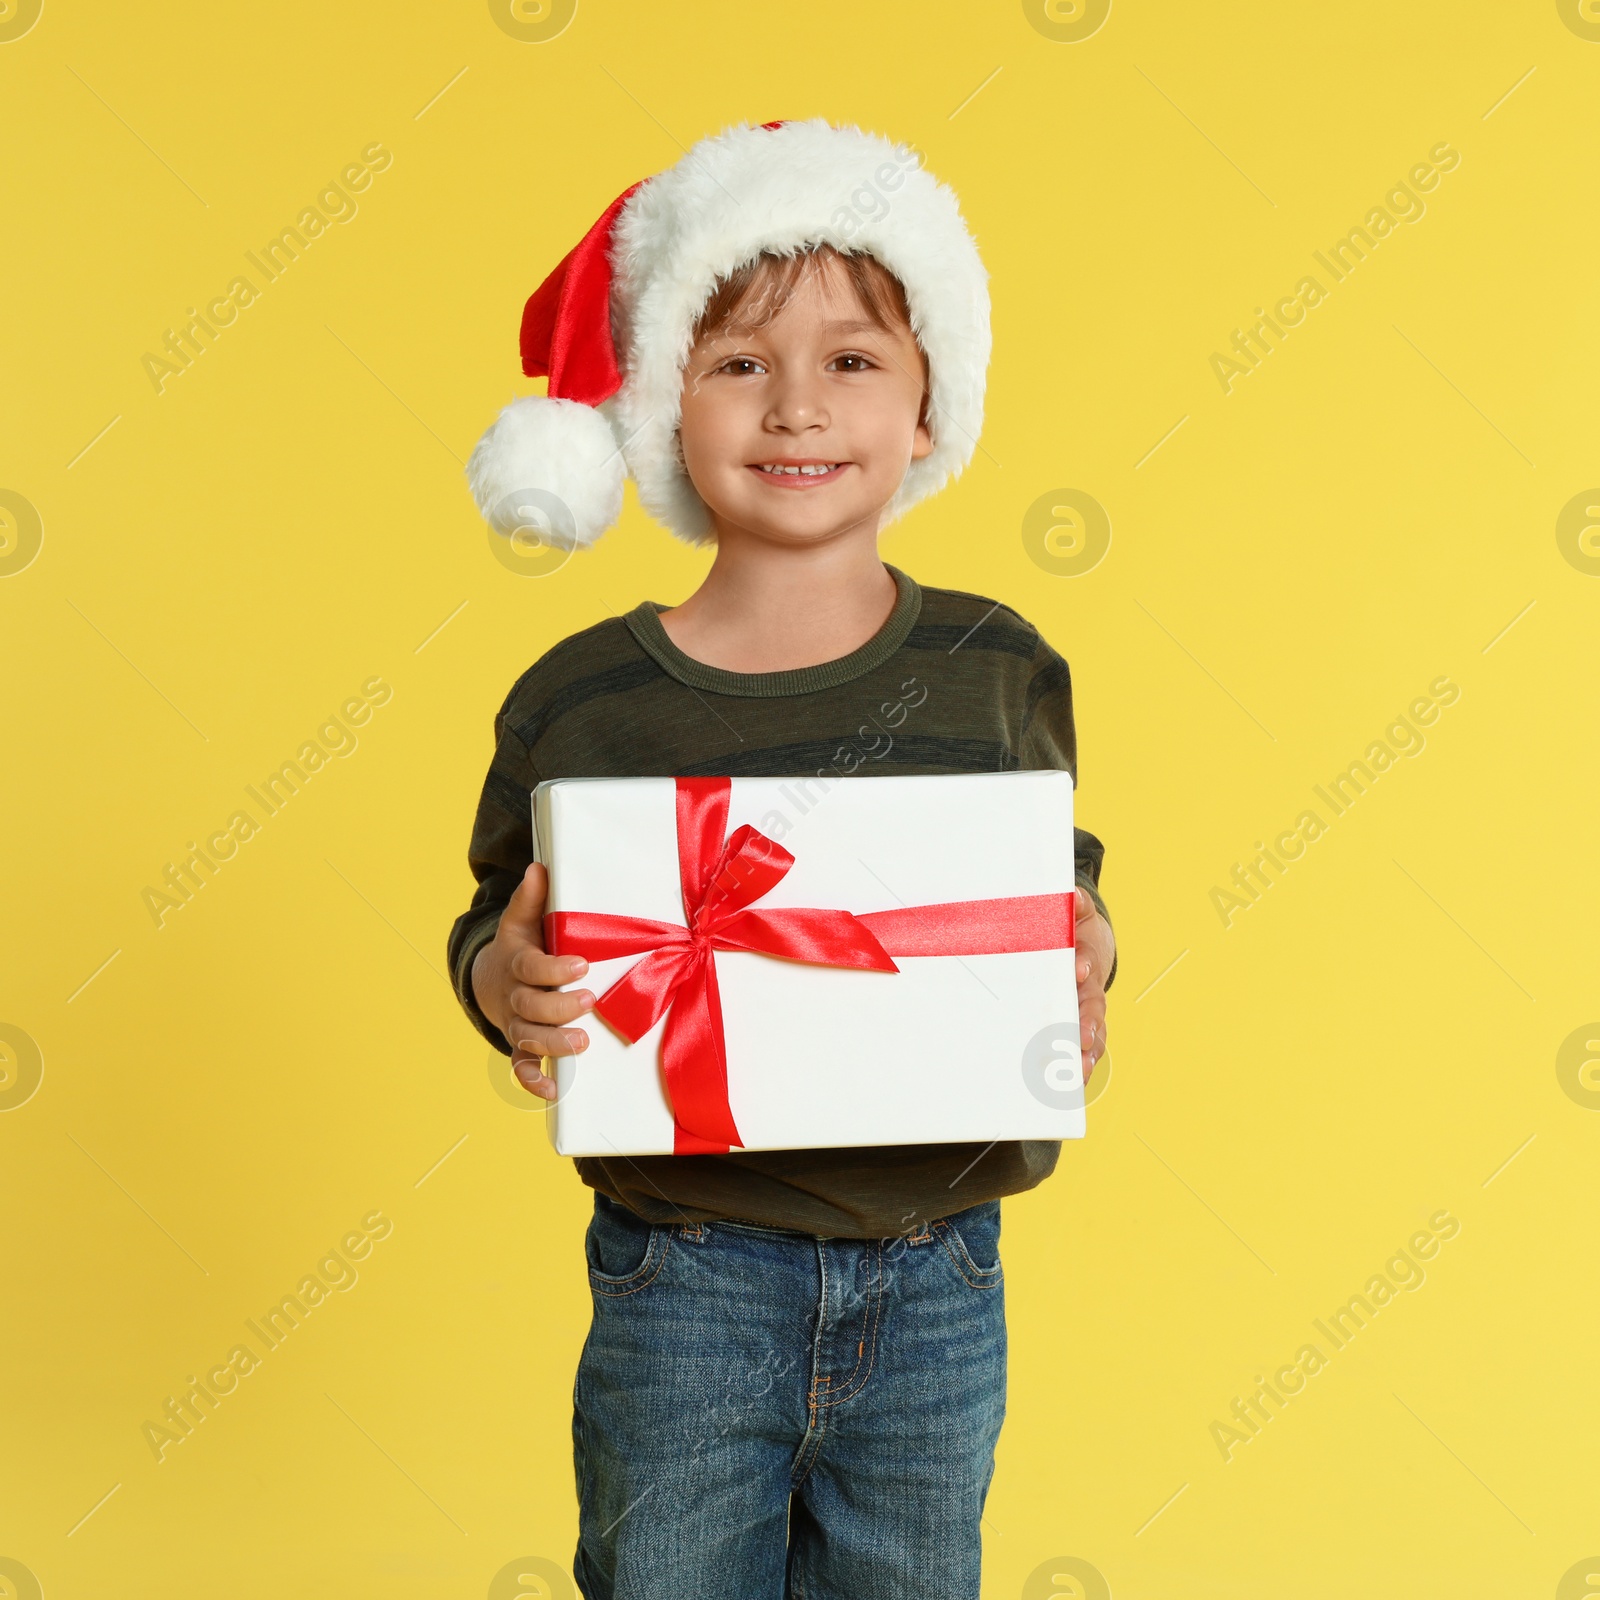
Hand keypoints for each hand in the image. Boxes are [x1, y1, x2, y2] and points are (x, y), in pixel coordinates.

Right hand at [471, 862, 593, 1100]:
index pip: (532, 968)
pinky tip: (555, 1091)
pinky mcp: (520, 1046)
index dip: (555, 968)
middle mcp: (516, 998)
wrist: (491, 979)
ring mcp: (516, 1025)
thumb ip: (532, 898)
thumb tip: (539, 868)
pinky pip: (522, 1068)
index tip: (582, 964)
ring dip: (553, 1044)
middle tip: (589, 1001)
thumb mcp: (522, 921)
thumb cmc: (520, 946)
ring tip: (581, 1042)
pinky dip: (534, 1082)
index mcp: (518, 964)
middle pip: (532, 1007)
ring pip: (529, 1039)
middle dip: (559, 1007)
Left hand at [1074, 886, 1113, 1082]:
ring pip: (1094, 1032)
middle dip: (1089, 1022)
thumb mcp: (1075, 914)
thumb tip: (1072, 896)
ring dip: (1088, 1052)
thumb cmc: (1077, 931)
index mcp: (1085, 958)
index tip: (1078, 970)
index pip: (1086, 959)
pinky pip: (1087, 1047)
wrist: (1096, 944)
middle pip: (1093, 1005)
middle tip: (1083, 1038)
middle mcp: (1091, 988)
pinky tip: (1074, 1084)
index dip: (1082, 964)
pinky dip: (1083, 1064)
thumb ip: (1074, 906)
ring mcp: (1090, 1009)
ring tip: (1080, 1072)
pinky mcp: (1084, 1025)